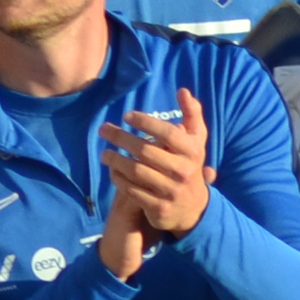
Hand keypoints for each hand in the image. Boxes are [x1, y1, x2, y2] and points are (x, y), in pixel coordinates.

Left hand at [103, 86, 214, 244]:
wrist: (194, 208)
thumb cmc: (189, 165)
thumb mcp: (196, 142)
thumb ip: (192, 115)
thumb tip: (183, 91)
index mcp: (192, 152)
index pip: (167, 133)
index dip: (145, 122)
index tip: (126, 116)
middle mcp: (183, 171)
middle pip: (145, 151)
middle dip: (121, 138)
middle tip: (103, 129)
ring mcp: (170, 191)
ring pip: (136, 172)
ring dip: (116, 160)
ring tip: (104, 152)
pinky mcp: (158, 207)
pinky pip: (132, 191)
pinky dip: (119, 180)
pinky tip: (112, 171)